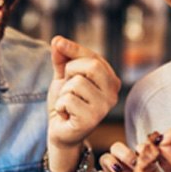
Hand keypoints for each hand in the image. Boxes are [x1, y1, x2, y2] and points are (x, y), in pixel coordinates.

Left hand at [47, 36, 119, 171]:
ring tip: (67, 104)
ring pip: (77, 83)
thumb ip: (62, 59)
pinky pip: (69, 100)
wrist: (59, 131)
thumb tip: (57, 40)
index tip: (57, 42)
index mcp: (110, 80)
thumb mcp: (63, 77)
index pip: (93, 57)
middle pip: (91, 66)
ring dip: (63, 92)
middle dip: (70, 71)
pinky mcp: (92, 120)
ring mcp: (104, 107)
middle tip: (67, 87)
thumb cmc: (65, 103)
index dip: (74, 48)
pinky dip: (60, 106)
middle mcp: (113, 93)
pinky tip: (65, 114)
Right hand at [93, 140, 170, 171]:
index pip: (138, 147)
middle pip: (118, 149)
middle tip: (133, 161)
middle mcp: (131, 171)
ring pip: (106, 159)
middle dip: (123, 151)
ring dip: (111, 160)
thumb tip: (165, 146)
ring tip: (119, 169)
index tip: (147, 152)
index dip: (141, 146)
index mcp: (147, 166)